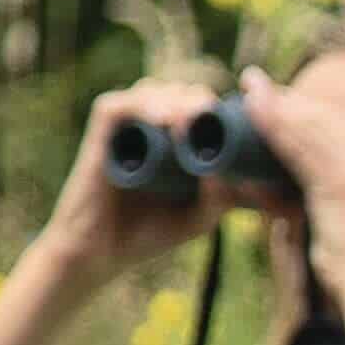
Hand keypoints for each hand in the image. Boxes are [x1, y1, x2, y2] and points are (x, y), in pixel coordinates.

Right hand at [35, 79, 238, 291]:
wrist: (99, 253)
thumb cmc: (148, 234)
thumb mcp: (196, 217)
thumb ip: (220, 198)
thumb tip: (238, 172)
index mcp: (173, 139)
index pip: (202, 105)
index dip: (223, 109)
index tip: (245, 127)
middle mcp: (148, 125)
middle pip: (181, 92)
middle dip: (203, 102)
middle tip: (219, 122)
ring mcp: (123, 127)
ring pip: (154, 91)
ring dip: (179, 101)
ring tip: (197, 121)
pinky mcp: (98, 133)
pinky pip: (119, 106)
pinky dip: (143, 106)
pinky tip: (165, 121)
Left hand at [235, 67, 344, 275]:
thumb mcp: (330, 220)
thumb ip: (309, 196)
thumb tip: (266, 187)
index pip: (334, 123)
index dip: (300, 107)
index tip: (270, 96)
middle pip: (322, 116)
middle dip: (285, 99)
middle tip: (251, 84)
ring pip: (311, 125)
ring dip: (276, 103)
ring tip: (247, 85)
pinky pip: (303, 145)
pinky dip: (276, 124)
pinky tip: (254, 106)